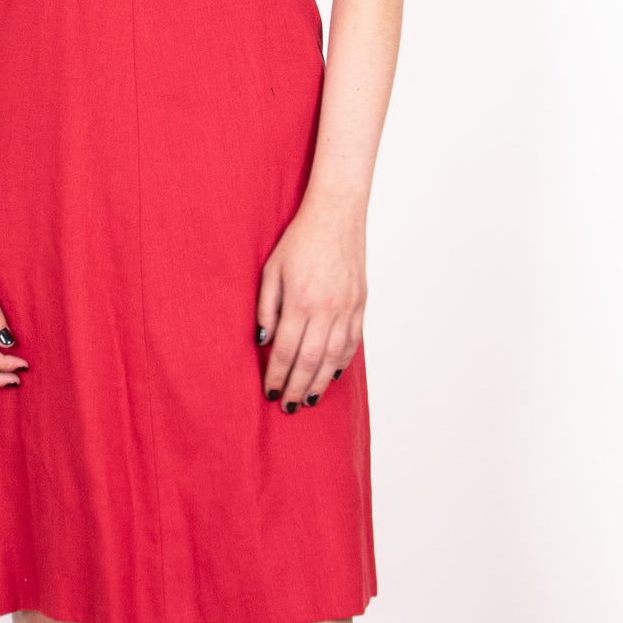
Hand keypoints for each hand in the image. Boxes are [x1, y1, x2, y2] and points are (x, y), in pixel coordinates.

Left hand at [257, 196, 364, 411]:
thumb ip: (266, 308)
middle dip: (297, 388)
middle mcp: (326, 309)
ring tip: (308, 400)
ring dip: (320, 383)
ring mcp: (347, 309)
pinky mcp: (360, 304)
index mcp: (300, 301)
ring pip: (333, 358)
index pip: (285, 351)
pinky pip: (352, 343)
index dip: (277, 376)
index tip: (270, 392)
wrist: (337, 215)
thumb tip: (262, 343)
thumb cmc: (298, 241)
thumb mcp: (271, 270)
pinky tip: (330, 376)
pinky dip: (341, 363)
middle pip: (309, 361)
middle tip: (289, 407)